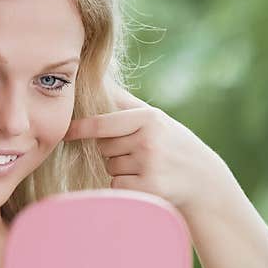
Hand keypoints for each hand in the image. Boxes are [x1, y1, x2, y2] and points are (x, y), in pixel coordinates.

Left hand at [63, 85, 230, 214]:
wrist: (203, 178)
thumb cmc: (172, 143)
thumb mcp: (155, 118)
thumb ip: (125, 103)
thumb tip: (95, 79)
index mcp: (149, 119)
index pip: (102, 125)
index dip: (80, 129)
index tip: (65, 132)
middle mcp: (148, 141)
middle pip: (104, 147)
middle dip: (113, 150)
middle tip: (138, 152)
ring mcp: (149, 166)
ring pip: (110, 167)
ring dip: (120, 168)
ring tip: (145, 166)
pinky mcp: (149, 188)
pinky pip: (117, 185)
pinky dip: (125, 185)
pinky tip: (145, 181)